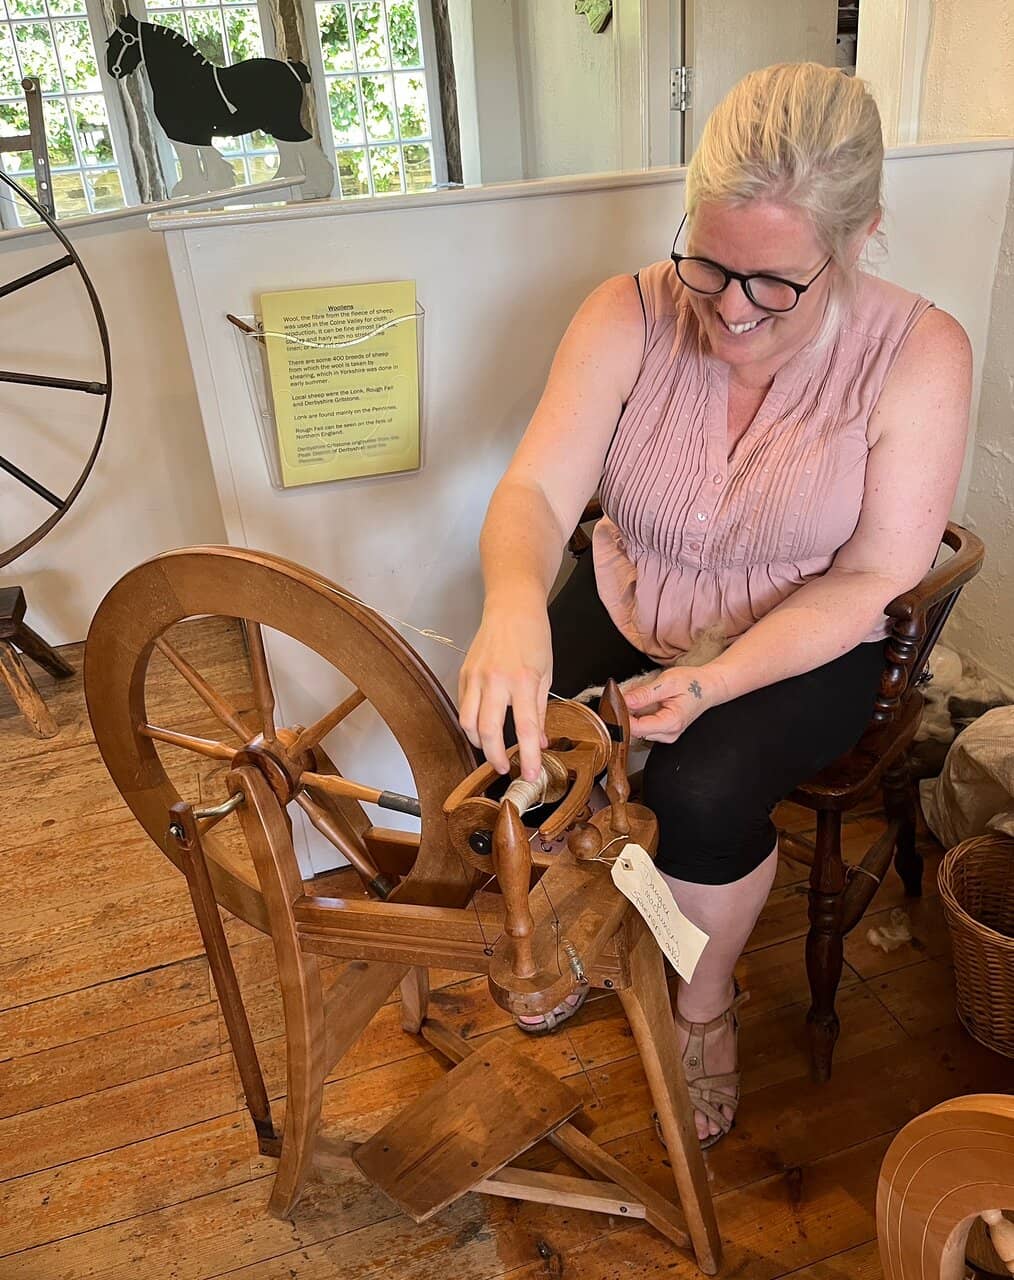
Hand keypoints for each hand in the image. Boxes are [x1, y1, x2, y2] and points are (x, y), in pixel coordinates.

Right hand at [458, 602, 551, 780]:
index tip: (530, 774)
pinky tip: (481, 727)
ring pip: (468, 722)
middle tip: (504, 768)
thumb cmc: (534, 638)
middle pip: (488, 731)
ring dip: (478, 742)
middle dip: (494, 756)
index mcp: (523, 681)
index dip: (527, 757)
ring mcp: (476, 677)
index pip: (525, 728)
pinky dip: (470, 722)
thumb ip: (540, 711)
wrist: (511, 607)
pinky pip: (463, 706)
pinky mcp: (464, 673)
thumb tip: (539, 742)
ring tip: (491, 749)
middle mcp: (497, 681)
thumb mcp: (546, 674)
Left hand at [622, 666, 728, 742]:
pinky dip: (638, 713)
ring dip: (632, 712)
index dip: (622, 716)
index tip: (614, 702)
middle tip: (625, 693)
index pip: (636, 728)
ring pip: (636, 729)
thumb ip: (644, 694)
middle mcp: (667, 734)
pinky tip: (645, 702)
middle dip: (626, 712)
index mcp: (670, 723)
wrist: (708, 687)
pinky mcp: (662, 731)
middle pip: (634, 730)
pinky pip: (642, 725)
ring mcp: (665, 735)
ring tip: (640, 695)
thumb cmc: (693, 684)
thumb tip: (624, 700)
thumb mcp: (668, 682)